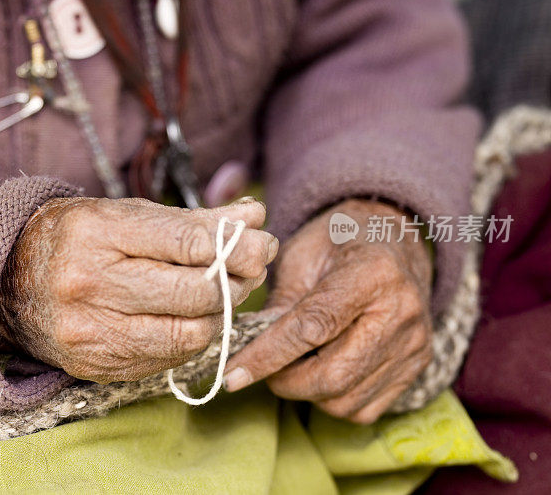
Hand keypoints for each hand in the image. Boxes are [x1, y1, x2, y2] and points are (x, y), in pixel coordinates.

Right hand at [0, 197, 278, 383]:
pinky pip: (169, 359)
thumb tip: (255, 216)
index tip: (260, 241)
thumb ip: (192, 219)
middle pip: (194, 292)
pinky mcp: (96, 366)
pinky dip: (192, 336)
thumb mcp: (124, 214)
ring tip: (222, 291)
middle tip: (251, 267)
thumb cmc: (75, 239)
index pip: (185, 242)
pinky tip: (192, 317)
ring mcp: (91, 332)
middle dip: (237, 280)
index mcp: (94, 233)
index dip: (234, 244)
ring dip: (220, 313)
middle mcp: (88, 285)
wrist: (7, 285)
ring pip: (190, 333)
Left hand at [223, 199, 432, 423]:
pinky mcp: (416, 367)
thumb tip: (250, 347)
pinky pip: (363, 409)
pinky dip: (331, 400)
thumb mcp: (301, 254)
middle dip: (285, 380)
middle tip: (261, 366)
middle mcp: (402, 312)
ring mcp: (414, 345)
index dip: (267, 354)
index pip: (312, 327)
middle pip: (332, 375)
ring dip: (306, 392)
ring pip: (345, 400)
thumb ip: (279, 300)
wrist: (395, 239)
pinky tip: (321, 369)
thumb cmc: (339, 241)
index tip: (232, 373)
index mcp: (373, 273)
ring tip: (293, 363)